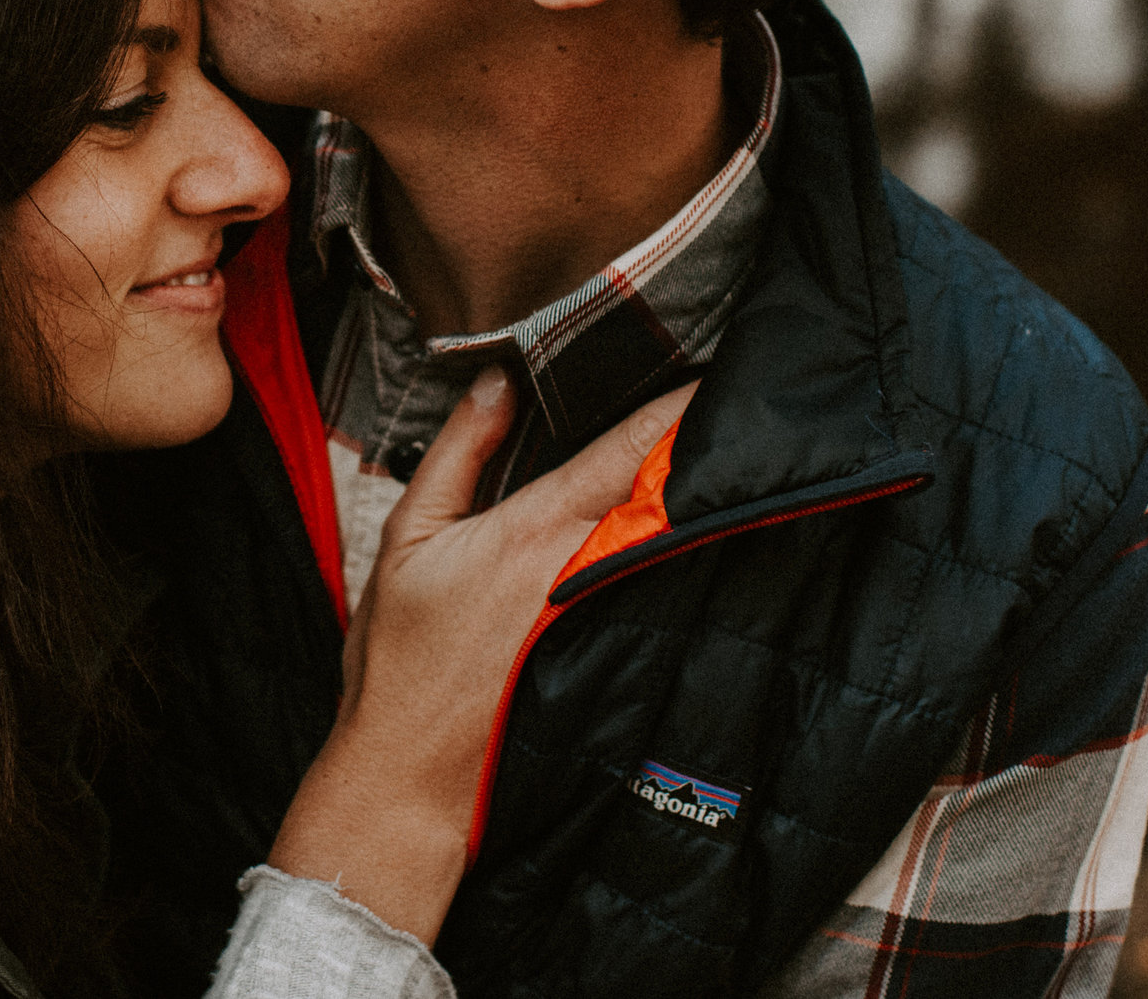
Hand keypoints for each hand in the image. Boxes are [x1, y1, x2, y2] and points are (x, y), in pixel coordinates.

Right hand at [267, 368, 696, 942]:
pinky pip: (669, 593)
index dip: (681, 405)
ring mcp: (615, 617)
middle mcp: (588, 567)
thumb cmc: (399, 662)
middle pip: (671, 490)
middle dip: (703, 445)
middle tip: (747, 402)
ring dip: (704, 500)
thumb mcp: (407, 538)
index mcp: (538, 529)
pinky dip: (690, 558)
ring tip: (741, 458)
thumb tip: (496, 383)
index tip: (720, 369)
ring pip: (678, 540)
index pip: (628, 448)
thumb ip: (459, 453)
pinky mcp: (624, 661)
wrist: (411, 778)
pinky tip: (716, 540)